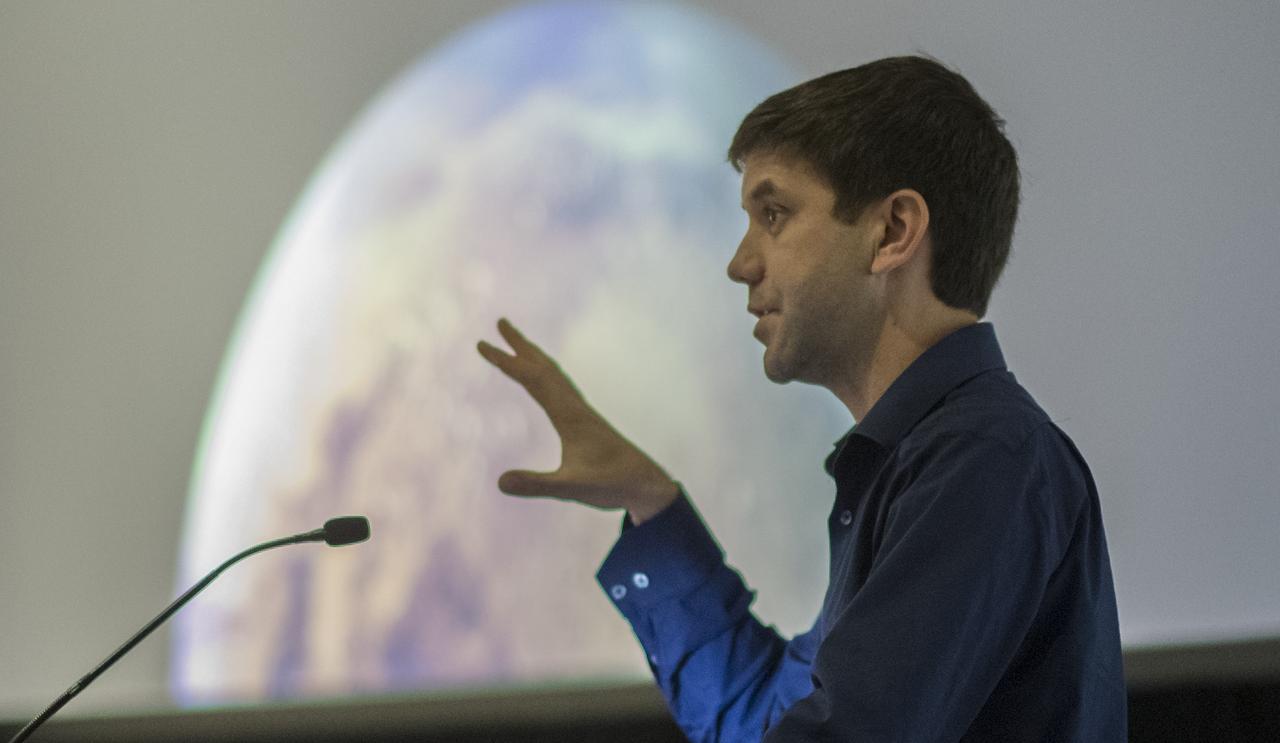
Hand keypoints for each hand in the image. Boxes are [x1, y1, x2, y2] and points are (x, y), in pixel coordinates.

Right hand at [477, 318, 678, 523]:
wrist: (647, 484)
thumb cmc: (612, 485)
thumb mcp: (572, 489)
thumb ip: (536, 485)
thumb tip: (500, 482)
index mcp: (570, 416)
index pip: (532, 380)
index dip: (506, 362)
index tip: (482, 345)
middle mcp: (576, 407)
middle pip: (544, 367)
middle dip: (520, 345)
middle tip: (501, 322)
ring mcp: (582, 413)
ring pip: (554, 375)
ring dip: (534, 357)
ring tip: (518, 344)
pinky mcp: (586, 421)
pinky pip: (561, 388)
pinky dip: (547, 375)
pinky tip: (545, 382)